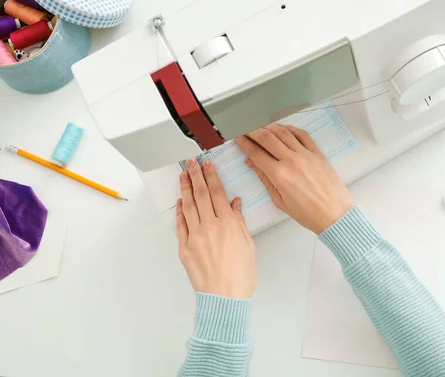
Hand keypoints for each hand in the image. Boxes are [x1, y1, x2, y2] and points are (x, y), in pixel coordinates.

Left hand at [176, 158, 255, 298]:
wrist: (225, 297)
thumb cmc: (240, 275)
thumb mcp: (248, 245)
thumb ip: (239, 222)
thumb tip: (234, 204)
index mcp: (228, 225)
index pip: (218, 194)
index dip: (212, 177)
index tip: (207, 165)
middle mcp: (210, 227)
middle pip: (201, 195)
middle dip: (196, 176)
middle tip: (191, 162)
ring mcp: (195, 236)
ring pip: (189, 206)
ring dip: (185, 189)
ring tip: (183, 175)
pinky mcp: (185, 248)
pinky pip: (180, 225)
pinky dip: (180, 211)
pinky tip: (180, 201)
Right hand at [236, 124, 353, 233]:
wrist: (334, 214)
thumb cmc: (307, 213)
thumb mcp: (279, 200)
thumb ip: (265, 179)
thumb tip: (251, 163)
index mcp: (280, 175)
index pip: (257, 153)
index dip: (244, 143)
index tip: (238, 138)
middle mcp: (292, 161)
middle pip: (267, 137)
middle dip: (253, 130)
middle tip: (245, 127)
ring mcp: (306, 154)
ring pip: (283, 132)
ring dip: (269, 126)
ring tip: (260, 126)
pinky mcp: (317, 153)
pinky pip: (301, 134)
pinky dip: (289, 128)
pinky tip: (282, 128)